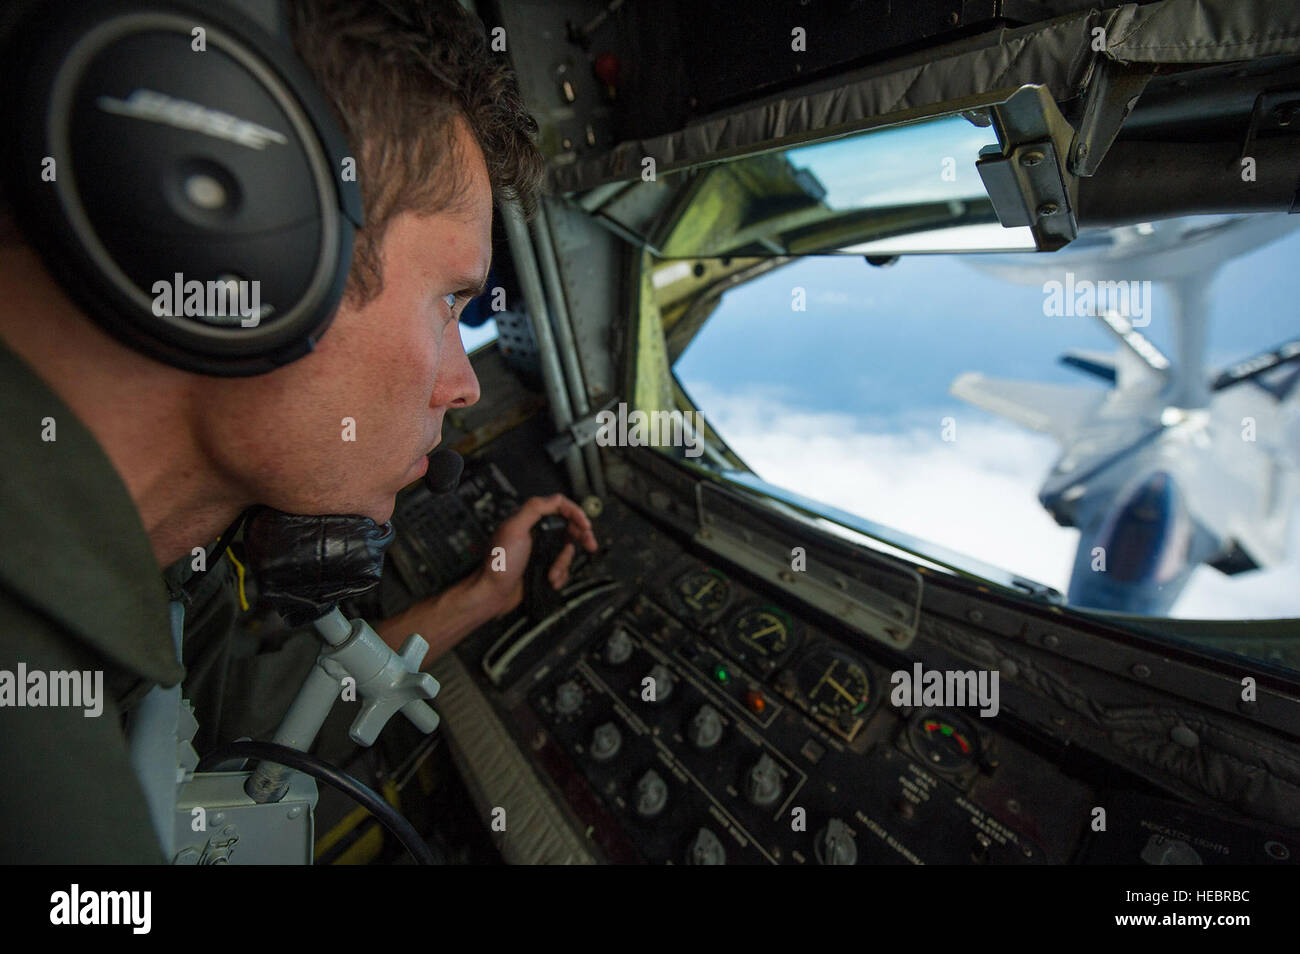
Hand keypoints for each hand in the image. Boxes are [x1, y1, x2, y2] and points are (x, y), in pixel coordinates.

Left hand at [471, 494, 598, 617]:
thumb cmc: (499, 563)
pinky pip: (562, 566)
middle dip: (580, 538)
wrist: (493, 593)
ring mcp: (541, 549)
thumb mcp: (515, 529)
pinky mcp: (543, 565)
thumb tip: (555, 499)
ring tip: (553, 572)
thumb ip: (534, 509)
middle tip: (590, 544)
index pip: (558, 506)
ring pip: (567, 549)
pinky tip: (550, 579)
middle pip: (568, 527)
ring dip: (563, 563)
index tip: (585, 524)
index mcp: (529, 519)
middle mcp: (536, 532)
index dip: (575, 513)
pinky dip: (560, 575)